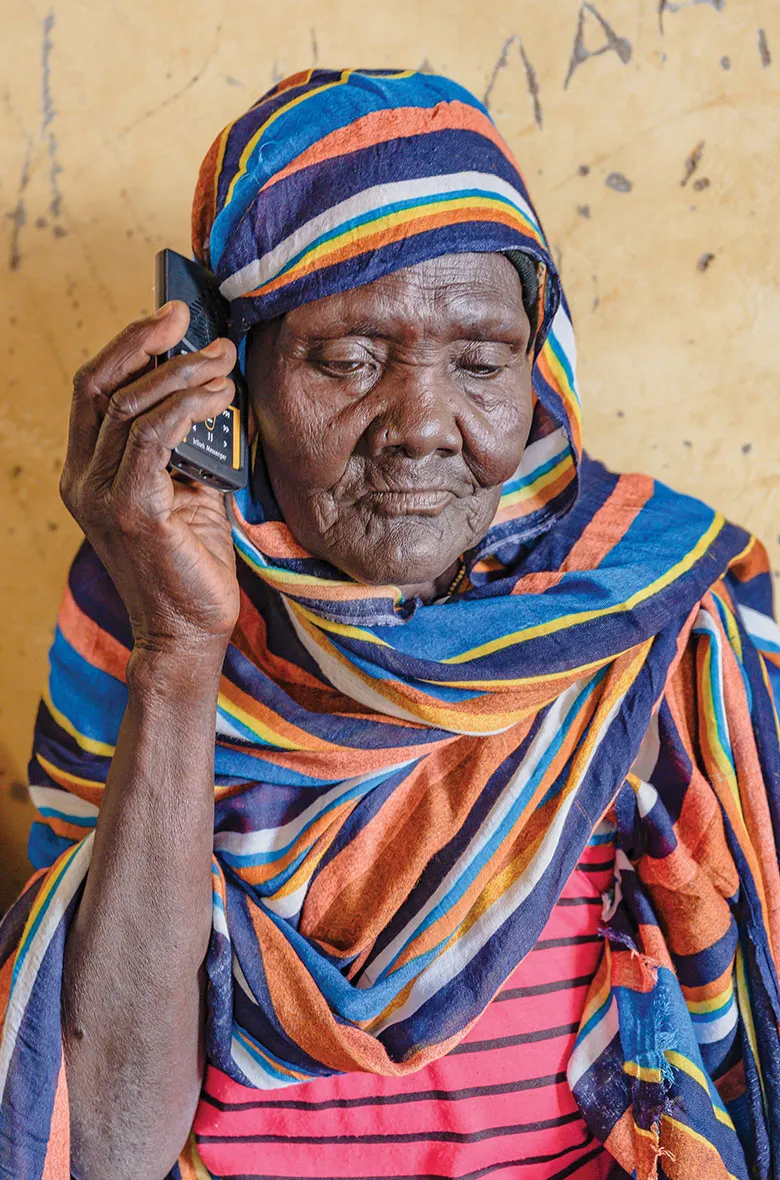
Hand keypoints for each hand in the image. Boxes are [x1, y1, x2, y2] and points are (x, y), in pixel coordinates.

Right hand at [60, 300, 241, 651]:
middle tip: (193, 320)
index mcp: (89, 472)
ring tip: (223, 361)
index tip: (170, 316)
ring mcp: (101, 496)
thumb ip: (190, 444)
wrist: (189, 633)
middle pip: (102, 385)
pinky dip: (186, 407)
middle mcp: (83, 480)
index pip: (95, 390)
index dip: (128, 345)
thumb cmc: (192, 562)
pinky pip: (153, 439)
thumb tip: (215, 388)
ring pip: (131, 406)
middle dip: (147, 342)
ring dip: (182, 373)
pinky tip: (218, 396)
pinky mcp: (132, 511)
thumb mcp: (189, 490)